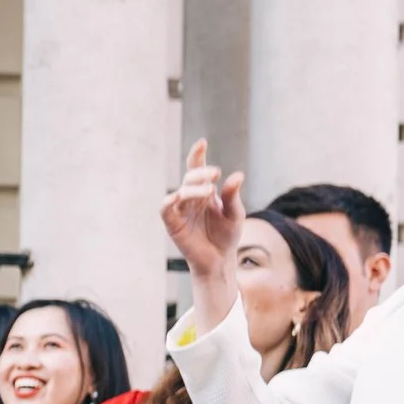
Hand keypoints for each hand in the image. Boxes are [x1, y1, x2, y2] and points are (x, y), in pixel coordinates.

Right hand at [159, 138, 246, 280]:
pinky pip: (166, 208)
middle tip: (215, 174)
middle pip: (189, 177)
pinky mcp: (173, 224)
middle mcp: (191, 198)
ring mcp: (180, 210)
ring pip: (180, 191)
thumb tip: (237, 175)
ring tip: (210, 190)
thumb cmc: (227, 235)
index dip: (197, 155)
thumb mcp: (235, 213)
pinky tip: (180, 196)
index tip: (202, 142)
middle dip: (201, 173)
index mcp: (205, 192)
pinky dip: (170, 200)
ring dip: (193, 188)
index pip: (197, 169)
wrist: (220, 260)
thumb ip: (233, 196)